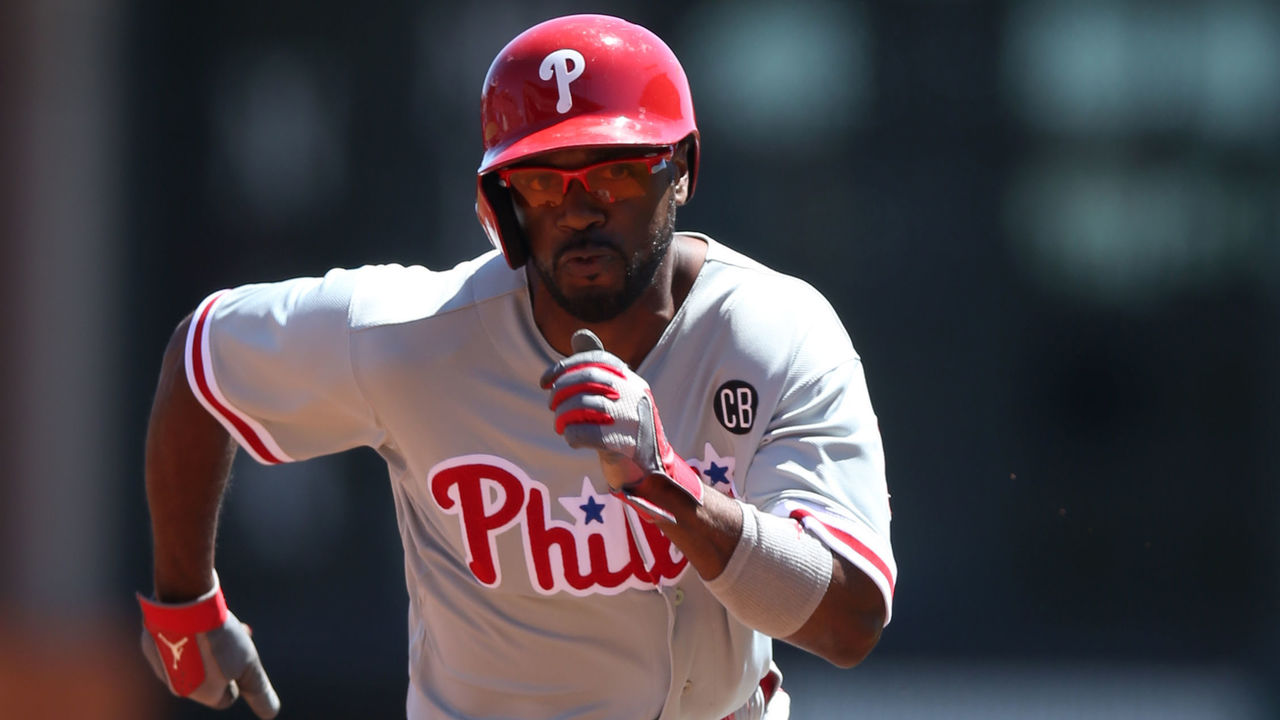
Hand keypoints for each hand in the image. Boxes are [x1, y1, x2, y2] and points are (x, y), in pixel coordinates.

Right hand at [137, 574, 279, 718]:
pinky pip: (170, 643)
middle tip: (233, 636)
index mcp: (202, 694)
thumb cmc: (220, 637)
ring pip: (189, 660)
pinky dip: (182, 634)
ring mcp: (159, 665)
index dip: (237, 678)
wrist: (185, 603)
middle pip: (208, 677)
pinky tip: (190, 618)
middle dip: (221, 660)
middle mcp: (177, 686)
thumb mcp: (248, 665)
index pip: (226, 697)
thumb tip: (271, 713)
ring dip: (203, 648)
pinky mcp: (148, 643)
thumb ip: (257, 690)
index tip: (239, 658)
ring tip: (213, 625)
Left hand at [540, 329, 703, 519]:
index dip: (565, 366)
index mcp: (633, 380)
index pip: (596, 360)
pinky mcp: (625, 444)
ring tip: (559, 424)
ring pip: (585, 405)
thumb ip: (598, 367)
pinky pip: (586, 433)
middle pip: (588, 378)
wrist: (648, 469)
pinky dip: (571, 434)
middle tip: (550, 404)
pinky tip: (571, 439)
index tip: (544, 381)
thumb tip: (579, 334)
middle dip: (561, 390)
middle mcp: (636, 394)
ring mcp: (632, 418)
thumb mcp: (615, 395)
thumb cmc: (624, 428)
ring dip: (563, 415)